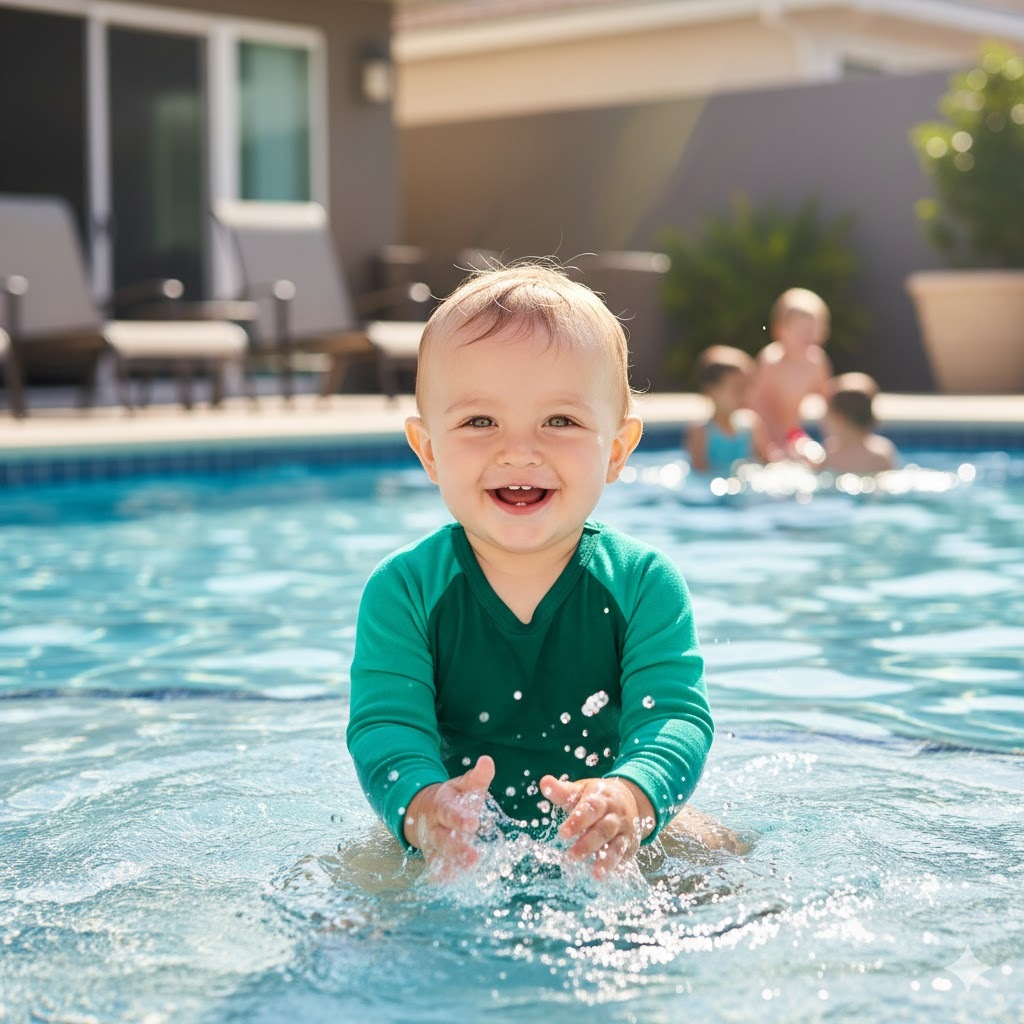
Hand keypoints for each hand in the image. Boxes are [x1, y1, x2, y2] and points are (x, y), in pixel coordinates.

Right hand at [403, 756, 494, 878]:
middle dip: (457, 849)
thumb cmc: (453, 798)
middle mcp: (435, 827)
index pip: (450, 813)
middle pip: (444, 839)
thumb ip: (477, 776)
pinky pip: (437, 870)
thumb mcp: (463, 785)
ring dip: (452, 867)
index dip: (460, 818)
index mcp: (443, 806)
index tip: (473, 824)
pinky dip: (444, 877)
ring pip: (440, 857)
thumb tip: (488, 760)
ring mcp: (433, 845)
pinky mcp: (434, 858)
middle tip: (473, 858)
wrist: (424, 810)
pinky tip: (452, 885)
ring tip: (465, 875)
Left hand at [540, 774, 654, 879]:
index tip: (562, 833)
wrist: (630, 798)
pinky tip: (606, 876)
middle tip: (570, 857)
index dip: (577, 821)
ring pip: (617, 846)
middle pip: (603, 830)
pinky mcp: (629, 845)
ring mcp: (624, 831)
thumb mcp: (582, 790)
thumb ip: (563, 791)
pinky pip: (624, 857)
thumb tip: (544, 782)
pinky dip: (616, 867)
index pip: (591, 808)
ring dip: (606, 860)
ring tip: (594, 874)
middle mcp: (616, 814)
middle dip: (588, 844)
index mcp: (602, 798)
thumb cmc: (597, 796)